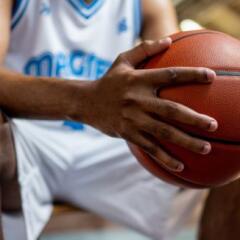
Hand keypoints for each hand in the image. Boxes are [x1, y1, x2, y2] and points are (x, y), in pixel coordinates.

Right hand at [86, 38, 217, 171]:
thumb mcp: (122, 60)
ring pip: (163, 132)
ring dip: (185, 142)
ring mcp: (132, 119)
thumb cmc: (108, 81)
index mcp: (139, 80)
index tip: (212, 77)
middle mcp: (137, 100)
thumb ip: (144, 48)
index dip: (191, 75)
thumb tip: (168, 40)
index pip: (170, 75)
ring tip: (205, 148)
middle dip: (195, 119)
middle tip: (214, 125)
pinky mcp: (127, 133)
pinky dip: (164, 157)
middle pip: (171, 110)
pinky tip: (180, 166)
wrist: (85, 102)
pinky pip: (149, 147)